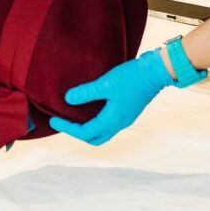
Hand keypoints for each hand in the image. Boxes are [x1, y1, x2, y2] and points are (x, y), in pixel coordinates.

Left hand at [49, 49, 172, 145]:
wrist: (155, 72)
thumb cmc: (131, 78)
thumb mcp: (106, 84)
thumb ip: (86, 92)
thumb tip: (67, 99)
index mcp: (112, 121)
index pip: (85, 132)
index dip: (67, 128)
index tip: (54, 121)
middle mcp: (119, 124)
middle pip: (94, 138)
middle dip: (77, 133)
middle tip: (63, 122)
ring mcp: (125, 119)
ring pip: (102, 131)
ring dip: (87, 128)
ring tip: (74, 116)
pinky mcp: (127, 111)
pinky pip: (108, 123)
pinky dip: (96, 120)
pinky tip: (90, 107)